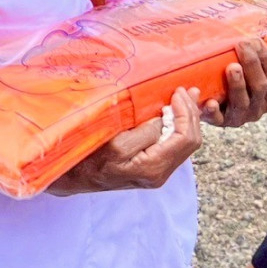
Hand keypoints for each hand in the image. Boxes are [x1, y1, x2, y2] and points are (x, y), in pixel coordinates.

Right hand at [47, 88, 204, 193]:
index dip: (186, 112)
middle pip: (191, 142)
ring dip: (187, 119)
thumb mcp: (116, 141)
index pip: (185, 138)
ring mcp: (157, 173)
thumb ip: (145, 131)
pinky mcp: (152, 168)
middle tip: (185, 90)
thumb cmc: (89, 158)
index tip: (178, 92)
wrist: (75, 177)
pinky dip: (179, 127)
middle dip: (191, 113)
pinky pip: (175, 147)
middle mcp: (160, 174)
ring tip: (184, 98)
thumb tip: (166, 118)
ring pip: (186, 145)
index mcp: (153, 167)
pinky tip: (174, 113)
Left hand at [202, 36, 266, 127]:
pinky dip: (214, 112)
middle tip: (241, 45)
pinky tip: (210, 102)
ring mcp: (238, 117)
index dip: (265, 59)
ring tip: (231, 67)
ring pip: (241, 103)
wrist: (212, 97)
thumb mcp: (263, 77)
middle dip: (252, 65)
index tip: (254, 41)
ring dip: (237, 85)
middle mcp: (257, 110)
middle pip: (259, 88)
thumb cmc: (241, 84)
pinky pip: (217, 119)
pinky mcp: (218, 122)